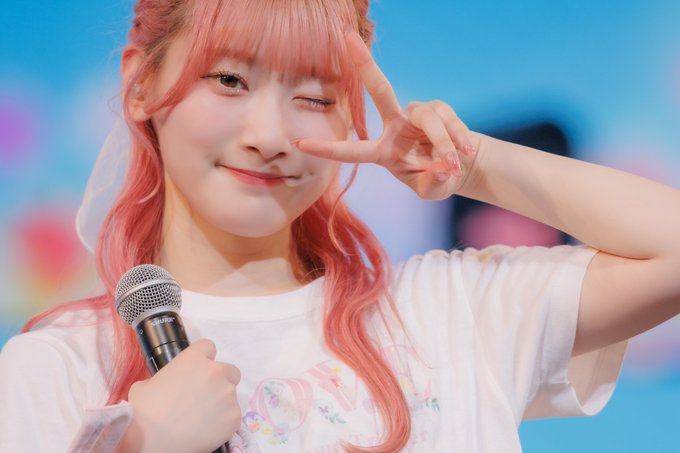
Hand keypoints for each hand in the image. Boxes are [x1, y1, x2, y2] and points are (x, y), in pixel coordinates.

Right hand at [119, 339, 240, 452]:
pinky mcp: (234, 417)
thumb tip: (170, 384)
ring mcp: (228, 395)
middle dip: (220, 380)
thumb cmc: (143, 412)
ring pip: (231, 394)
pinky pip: (233, 415)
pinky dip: (223, 422)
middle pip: (229, 370)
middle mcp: (215, 372)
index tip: (197, 372)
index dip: (203, 359)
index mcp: (194, 359)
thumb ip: (167, 377)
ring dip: (221, 402)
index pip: (208, 347)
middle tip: (204, 396)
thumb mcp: (146, 384)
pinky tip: (206, 429)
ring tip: (202, 417)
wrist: (151, 442)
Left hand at [296, 31, 479, 200]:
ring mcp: (417, 114)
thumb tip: (440, 170)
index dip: (327, 148)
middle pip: (380, 91)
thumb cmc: (434, 179)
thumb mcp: (430, 190)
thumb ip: (430, 184)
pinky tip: (465, 154)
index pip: (351, 150)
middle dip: (364, 64)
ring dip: (444, 144)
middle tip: (347, 38)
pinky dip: (459, 140)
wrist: (460, 167)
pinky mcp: (439, 109)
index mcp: (382, 151)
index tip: (299, 143)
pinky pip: (450, 123)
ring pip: (429, 121)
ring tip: (454, 165)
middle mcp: (395, 125)